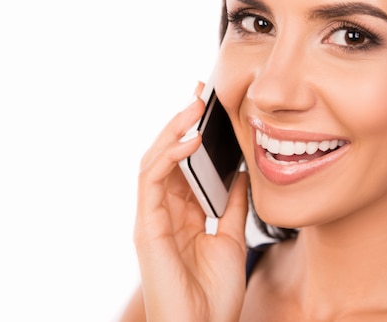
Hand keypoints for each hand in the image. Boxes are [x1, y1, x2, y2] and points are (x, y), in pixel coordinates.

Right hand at [134, 88, 248, 321]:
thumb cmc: (213, 294)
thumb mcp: (230, 238)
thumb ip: (230, 205)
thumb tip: (240, 172)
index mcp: (181, 213)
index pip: (183, 164)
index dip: (193, 134)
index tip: (210, 107)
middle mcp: (163, 211)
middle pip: (167, 156)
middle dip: (181, 122)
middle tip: (200, 93)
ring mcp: (152, 218)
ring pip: (154, 161)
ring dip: (173, 130)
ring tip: (195, 106)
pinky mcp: (146, 227)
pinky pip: (151, 182)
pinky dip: (168, 157)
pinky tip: (189, 140)